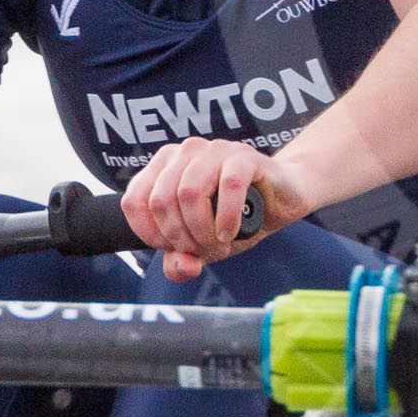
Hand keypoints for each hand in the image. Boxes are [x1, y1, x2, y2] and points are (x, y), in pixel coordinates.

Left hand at [121, 138, 316, 282]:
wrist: (283, 198)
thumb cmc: (236, 218)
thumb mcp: (202, 245)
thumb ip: (180, 261)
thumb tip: (182, 266)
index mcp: (165, 165)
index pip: (134, 201)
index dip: (150, 234)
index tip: (175, 249)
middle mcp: (186, 152)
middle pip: (161, 200)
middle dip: (181, 237)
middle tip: (204, 250)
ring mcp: (216, 150)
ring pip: (189, 192)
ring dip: (202, 230)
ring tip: (219, 243)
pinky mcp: (245, 156)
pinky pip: (228, 186)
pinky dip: (226, 217)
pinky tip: (231, 232)